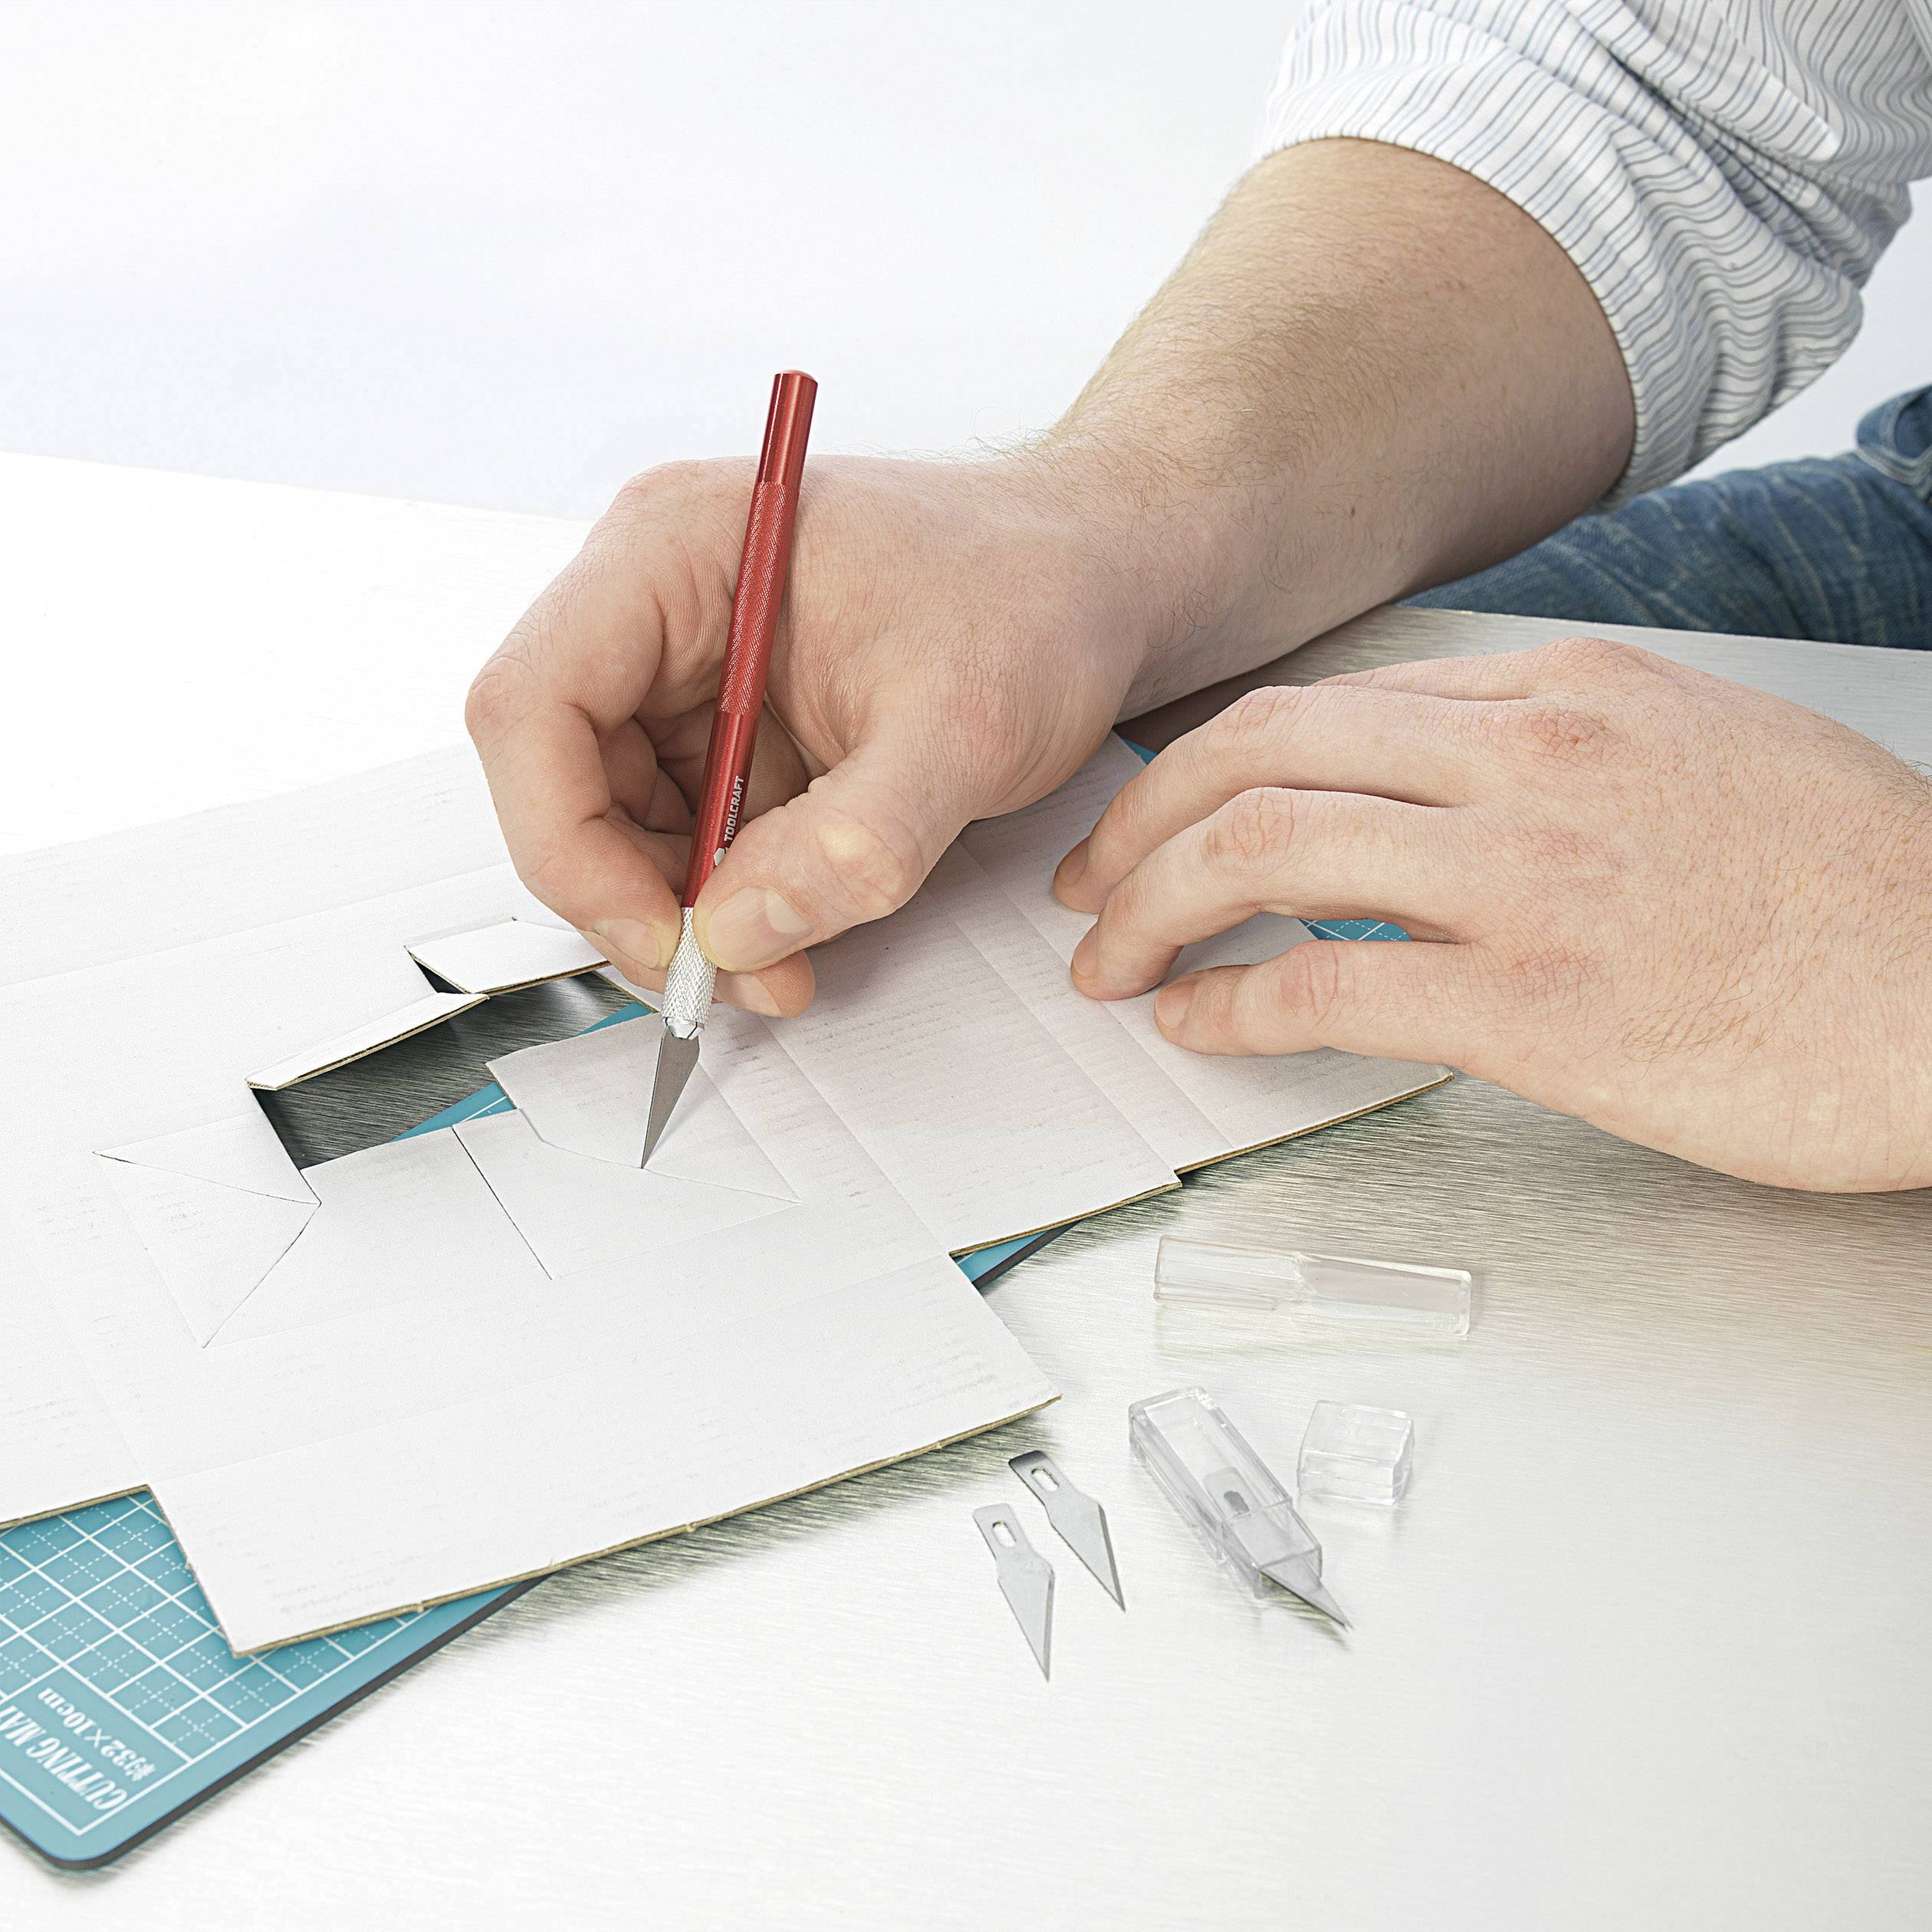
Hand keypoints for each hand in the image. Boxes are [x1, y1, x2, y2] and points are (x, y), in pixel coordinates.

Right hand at [466, 455, 1154, 1013]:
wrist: (1098, 578)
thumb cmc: (1038, 595)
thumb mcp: (962, 729)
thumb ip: (852, 844)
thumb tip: (736, 939)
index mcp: (679, 548)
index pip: (533, 704)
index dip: (565, 842)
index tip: (659, 935)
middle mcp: (659, 599)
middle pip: (560, 775)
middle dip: (633, 895)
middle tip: (727, 975)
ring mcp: (688, 664)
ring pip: (615, 817)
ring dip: (684, 908)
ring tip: (784, 963)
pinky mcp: (727, 719)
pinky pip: (684, 827)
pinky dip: (726, 893)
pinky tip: (794, 923)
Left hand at [1054, 636, 1931, 1191]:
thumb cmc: (1848, 890)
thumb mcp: (1695, 753)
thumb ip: (1548, 751)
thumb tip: (1421, 785)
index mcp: (1566, 691)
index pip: (1326, 700)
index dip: (1208, 760)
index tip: (1158, 812)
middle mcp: (1530, 758)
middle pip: (1259, 750)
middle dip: (1137, 817)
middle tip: (1089, 881)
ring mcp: (1527, 877)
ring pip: (1262, 847)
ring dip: (1152, 906)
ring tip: (1111, 960)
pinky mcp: (1535, 1004)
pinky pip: (1321, 982)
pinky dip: (1227, 1000)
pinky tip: (1195, 1022)